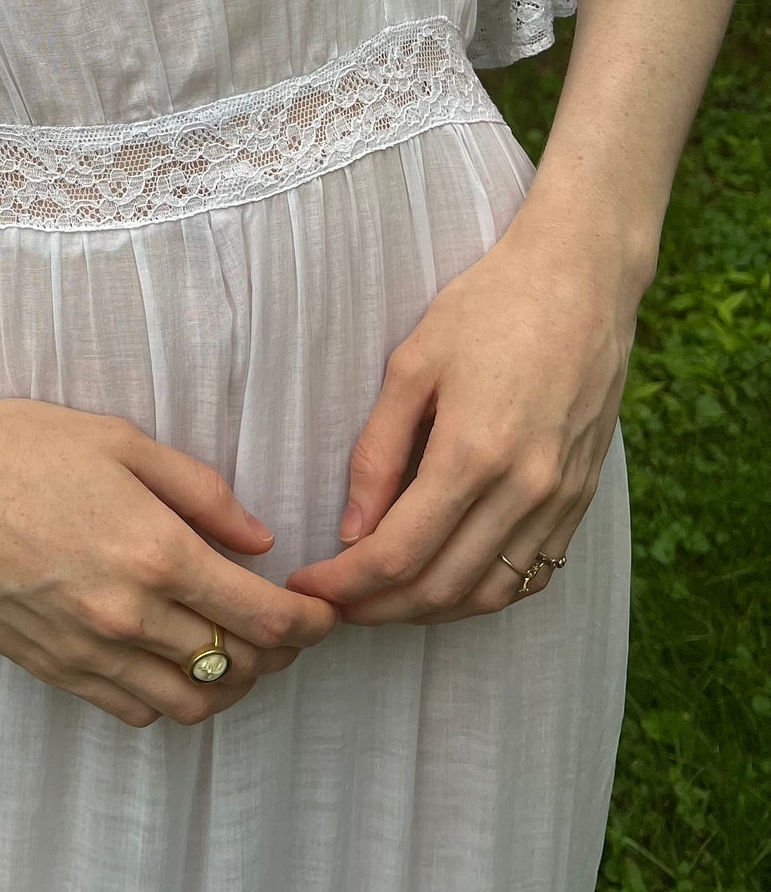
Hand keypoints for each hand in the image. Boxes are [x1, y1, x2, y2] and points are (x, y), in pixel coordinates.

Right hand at [0, 395, 337, 727]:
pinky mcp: (52, 669)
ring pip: (190, 703)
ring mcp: (88, 651)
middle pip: (238, 666)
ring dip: (229, 686)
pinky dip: (169, 699)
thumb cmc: (16, 449)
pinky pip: (133, 710)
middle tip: (287, 630)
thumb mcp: (119, 442)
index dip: (310, 624)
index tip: (324, 614)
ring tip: (237, 654)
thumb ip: (200, 492)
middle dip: (279, 654)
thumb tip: (258, 539)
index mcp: (157, 552)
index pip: (264, 617)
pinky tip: (171, 665)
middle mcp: (130, 615)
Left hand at [285, 224, 641, 623]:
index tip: (308, 588)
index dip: (346, 585)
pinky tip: (446, 583)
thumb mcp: (412, 364)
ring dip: (429, 612)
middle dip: (378, 610)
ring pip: (490, 594)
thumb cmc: (488, 307)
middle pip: (441, 588)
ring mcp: (561, 498)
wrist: (582, 278)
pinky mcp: (582, 495)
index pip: (398, 554)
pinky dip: (483, 594)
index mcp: (473, 453)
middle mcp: (525, 489)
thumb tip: (352, 530)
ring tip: (381, 603)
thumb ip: (378, 451)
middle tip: (334, 607)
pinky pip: (532, 574)